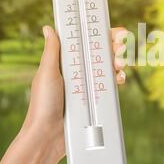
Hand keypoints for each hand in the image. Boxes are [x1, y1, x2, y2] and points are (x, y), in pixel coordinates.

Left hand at [21, 25, 127, 161]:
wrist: (48, 136)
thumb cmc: (43, 104)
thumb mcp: (47, 74)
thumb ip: (52, 51)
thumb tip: (48, 28)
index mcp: (66, 62)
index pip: (86, 43)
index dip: (101, 35)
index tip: (115, 32)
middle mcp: (78, 71)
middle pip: (101, 53)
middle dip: (115, 47)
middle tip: (121, 48)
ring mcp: (87, 86)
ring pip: (108, 68)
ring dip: (118, 62)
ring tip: (121, 63)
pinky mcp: (94, 99)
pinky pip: (109, 86)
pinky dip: (117, 79)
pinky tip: (119, 78)